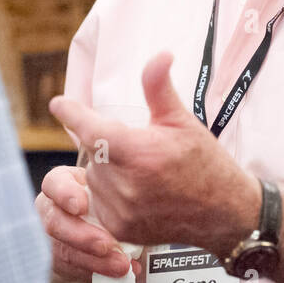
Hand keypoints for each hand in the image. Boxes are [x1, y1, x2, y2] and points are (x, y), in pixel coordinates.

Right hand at [35, 165, 134, 282]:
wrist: (102, 219)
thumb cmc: (104, 197)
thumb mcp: (108, 185)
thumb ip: (113, 186)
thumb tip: (134, 192)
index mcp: (60, 183)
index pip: (53, 184)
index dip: (65, 195)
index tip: (81, 206)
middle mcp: (49, 208)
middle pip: (55, 223)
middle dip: (83, 237)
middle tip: (108, 245)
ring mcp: (50, 236)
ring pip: (63, 252)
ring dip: (93, 262)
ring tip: (120, 265)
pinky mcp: (57, 260)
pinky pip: (71, 271)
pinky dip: (95, 274)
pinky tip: (116, 275)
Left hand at [48, 52, 258, 256]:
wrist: (225, 213)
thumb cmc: (205, 162)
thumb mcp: (182, 121)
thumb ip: (159, 88)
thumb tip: (160, 53)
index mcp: (139, 153)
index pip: (91, 130)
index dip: (72, 114)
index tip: (58, 104)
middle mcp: (126, 185)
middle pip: (94, 153)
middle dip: (105, 144)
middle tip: (136, 145)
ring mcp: (122, 211)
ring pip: (94, 178)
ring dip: (106, 169)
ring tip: (141, 170)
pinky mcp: (121, 229)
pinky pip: (99, 201)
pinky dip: (110, 191)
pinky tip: (136, 189)